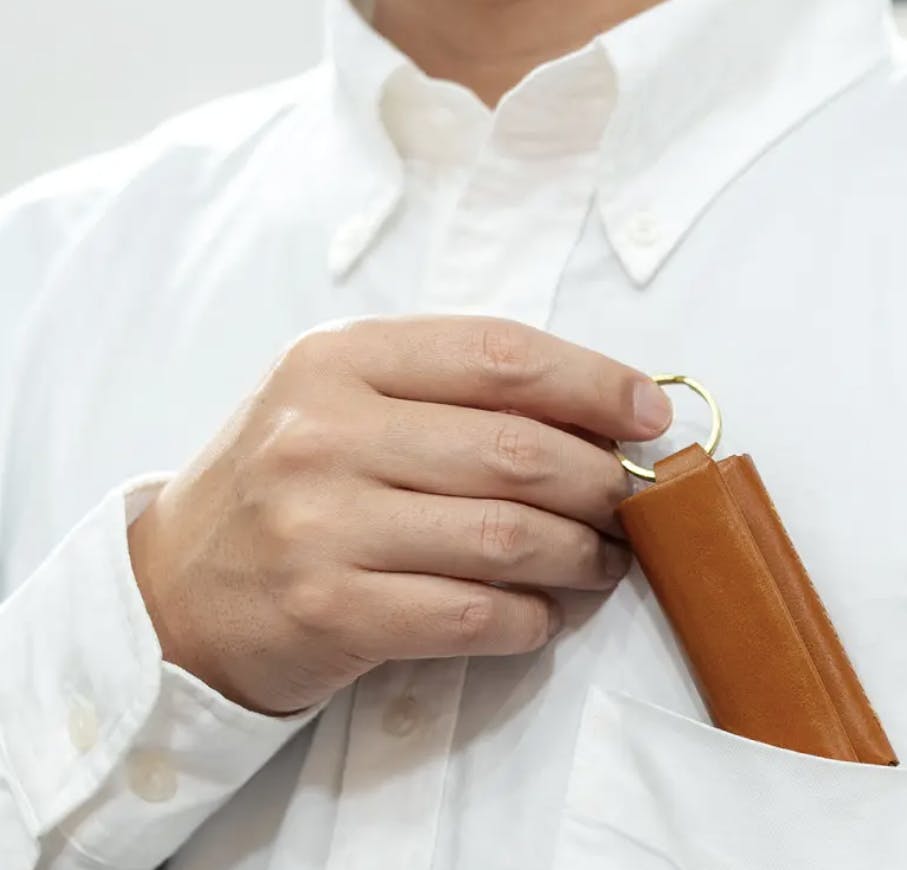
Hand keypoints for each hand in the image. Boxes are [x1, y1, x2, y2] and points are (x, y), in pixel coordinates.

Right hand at [127, 316, 670, 713]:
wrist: (172, 590)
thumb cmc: (282, 485)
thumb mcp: (338, 401)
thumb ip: (447, 392)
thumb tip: (596, 411)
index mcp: (337, 360)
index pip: (499, 355)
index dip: (594, 381)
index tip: (650, 412)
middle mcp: (325, 433)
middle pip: (518, 451)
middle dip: (602, 481)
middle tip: (631, 502)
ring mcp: (322, 525)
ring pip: (508, 536)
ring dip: (582, 555)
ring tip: (603, 561)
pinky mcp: (330, 612)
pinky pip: (473, 615)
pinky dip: (530, 618)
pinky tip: (542, 614)